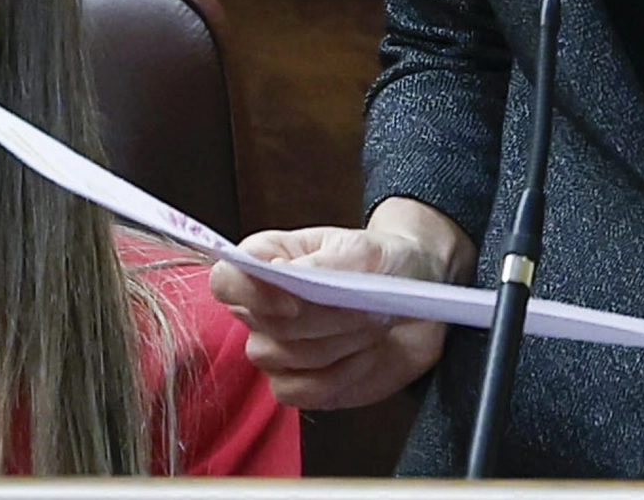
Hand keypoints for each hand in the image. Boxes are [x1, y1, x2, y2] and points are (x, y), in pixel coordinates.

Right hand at [205, 200, 471, 408]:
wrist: (417, 302)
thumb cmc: (384, 264)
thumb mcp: (365, 251)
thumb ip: (322, 264)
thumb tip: (280, 274)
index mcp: (266, 258)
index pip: (226, 279)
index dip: (251, 293)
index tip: (296, 300)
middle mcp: (262, 305)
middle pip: (261, 325)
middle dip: (321, 320)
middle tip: (365, 306)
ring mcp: (277, 347)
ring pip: (278, 359)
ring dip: (332, 345)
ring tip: (370, 325)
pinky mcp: (298, 383)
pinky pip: (293, 392)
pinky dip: (333, 377)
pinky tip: (362, 356)